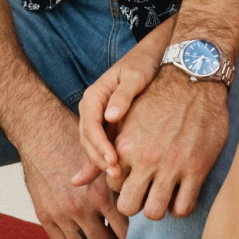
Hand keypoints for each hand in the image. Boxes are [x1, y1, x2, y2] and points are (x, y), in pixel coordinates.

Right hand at [18, 106, 128, 238]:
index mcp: (101, 192)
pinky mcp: (44, 216)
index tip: (128, 224)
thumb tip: (139, 200)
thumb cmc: (79, 140)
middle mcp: (82, 207)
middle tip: (112, 230)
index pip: (125, 232)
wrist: (41, 131)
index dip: (129, 231)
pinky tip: (78, 228)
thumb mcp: (103, 156)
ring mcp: (61, 214)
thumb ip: (118, 181)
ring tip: (95, 228)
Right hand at [73, 22, 171, 186]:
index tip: (114, 161)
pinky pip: (100, 145)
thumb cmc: (142, 64)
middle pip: (88, 139)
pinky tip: (90, 181)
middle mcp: (92, 108)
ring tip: (117, 179)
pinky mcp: (107, 125)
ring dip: (100, 163)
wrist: (149, 57)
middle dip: (99, 159)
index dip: (100, 146)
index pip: (91, 126)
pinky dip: (98, 161)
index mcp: (94, 96)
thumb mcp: (135, 76)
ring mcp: (98, 118)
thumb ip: (122, 95)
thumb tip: (109, 117)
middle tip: (117, 175)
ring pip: (92, 145)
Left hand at [110, 66, 228, 220]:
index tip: (132, 177)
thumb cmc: (160, 94)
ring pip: (154, 212)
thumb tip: (74, 181)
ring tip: (162, 194)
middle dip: (135, 202)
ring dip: (157, 207)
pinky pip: (182, 208)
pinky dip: (180, 207)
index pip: (112, 184)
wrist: (195, 78)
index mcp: (125, 145)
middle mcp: (145, 158)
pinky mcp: (197, 169)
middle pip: (128, 206)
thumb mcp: (128, 116)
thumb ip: (107, 146)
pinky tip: (181, 194)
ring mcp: (172, 166)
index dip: (122, 184)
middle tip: (145, 192)